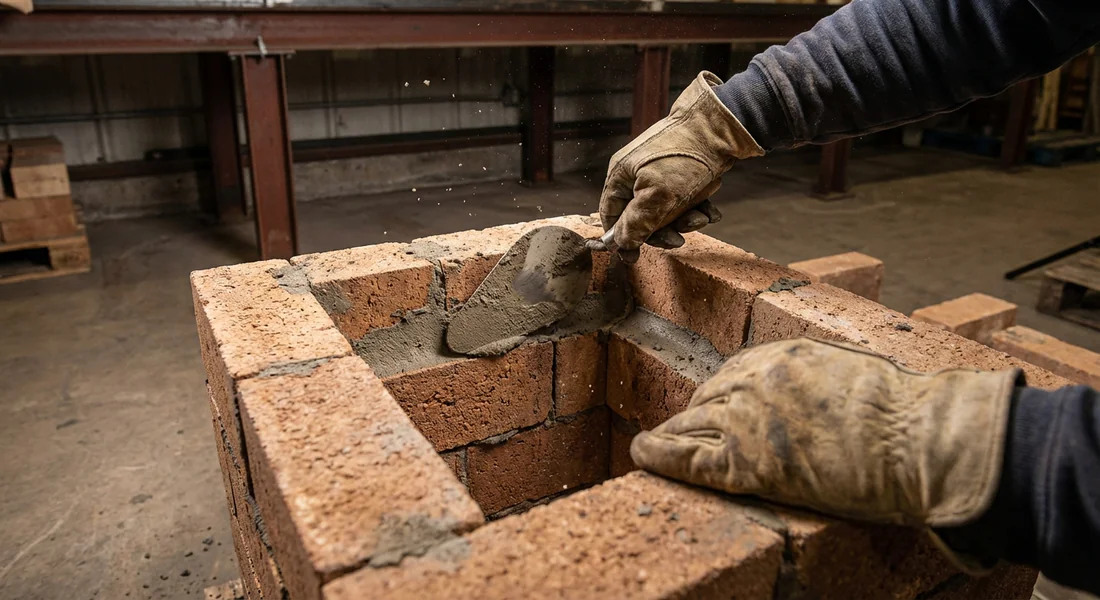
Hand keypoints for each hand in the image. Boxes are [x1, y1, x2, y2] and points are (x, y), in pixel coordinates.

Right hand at [599, 71, 763, 261]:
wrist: (720, 127)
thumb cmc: (683, 158)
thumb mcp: (656, 197)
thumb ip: (635, 224)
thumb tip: (621, 245)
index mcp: (621, 176)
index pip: (610, 215)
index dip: (620, 238)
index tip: (633, 257)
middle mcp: (636, 174)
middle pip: (640, 217)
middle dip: (662, 231)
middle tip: (679, 240)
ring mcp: (659, 173)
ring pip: (666, 211)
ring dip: (685, 221)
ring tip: (702, 218)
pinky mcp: (682, 173)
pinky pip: (684, 201)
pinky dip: (697, 209)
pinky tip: (711, 212)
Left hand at [631, 338, 1017, 529]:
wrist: (919, 441)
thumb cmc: (905, 414)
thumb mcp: (854, 375)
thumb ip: (819, 381)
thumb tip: (814, 400)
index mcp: (785, 355)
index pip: (734, 373)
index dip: (721, 396)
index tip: (714, 407)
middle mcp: (755, 378)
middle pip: (708, 397)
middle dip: (699, 416)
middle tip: (689, 433)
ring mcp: (745, 419)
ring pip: (692, 425)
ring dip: (677, 437)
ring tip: (657, 447)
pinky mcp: (744, 462)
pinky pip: (687, 458)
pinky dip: (661, 456)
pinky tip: (643, 455)